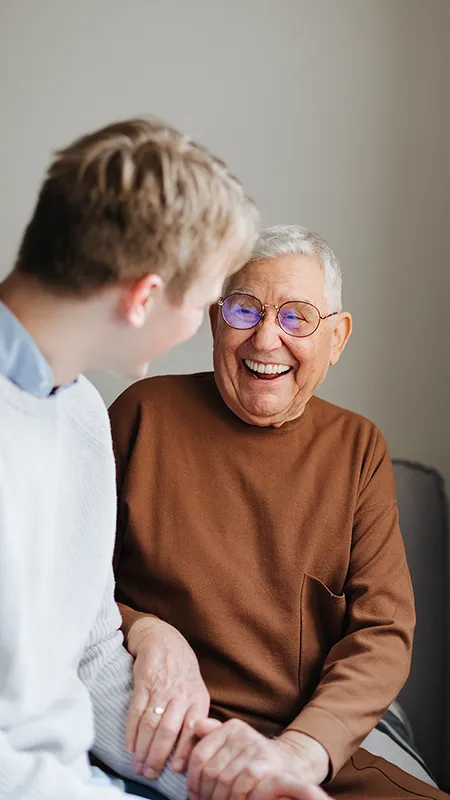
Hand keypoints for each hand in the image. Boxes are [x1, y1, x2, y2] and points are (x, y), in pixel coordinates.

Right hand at [125, 616, 209, 779]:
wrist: (162, 638)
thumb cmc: (181, 669)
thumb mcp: (196, 689)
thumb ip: (194, 714)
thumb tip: (193, 748)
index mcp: (197, 697)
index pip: (192, 729)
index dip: (184, 751)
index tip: (177, 770)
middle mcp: (181, 693)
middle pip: (168, 731)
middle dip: (158, 756)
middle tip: (149, 773)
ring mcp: (161, 687)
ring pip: (151, 724)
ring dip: (143, 748)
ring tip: (138, 765)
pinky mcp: (144, 682)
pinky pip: (136, 711)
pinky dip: (132, 731)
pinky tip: (129, 746)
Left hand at [187, 719, 329, 799]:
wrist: (291, 764)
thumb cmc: (256, 758)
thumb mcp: (234, 743)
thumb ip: (213, 735)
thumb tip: (195, 725)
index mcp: (230, 727)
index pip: (200, 754)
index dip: (192, 779)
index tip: (192, 794)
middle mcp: (242, 734)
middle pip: (210, 770)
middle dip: (204, 793)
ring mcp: (254, 748)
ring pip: (224, 780)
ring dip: (218, 799)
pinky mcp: (265, 763)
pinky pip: (240, 784)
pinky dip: (234, 798)